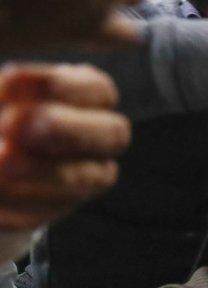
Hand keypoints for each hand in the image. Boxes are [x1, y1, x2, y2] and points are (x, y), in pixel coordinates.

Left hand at [0, 64, 129, 229]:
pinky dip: (18, 207)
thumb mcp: (3, 88)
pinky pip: (52, 214)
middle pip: (116, 133)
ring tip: (0, 165)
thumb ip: (14, 83)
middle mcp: (96, 134)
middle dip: (68, 131)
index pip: (98, 90)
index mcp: (82, 93)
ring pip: (94, 177)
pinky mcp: (56, 211)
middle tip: (17, 127)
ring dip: (44, 174)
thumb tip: (32, 73)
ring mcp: (83, 175)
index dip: (62, 87)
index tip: (10, 83)